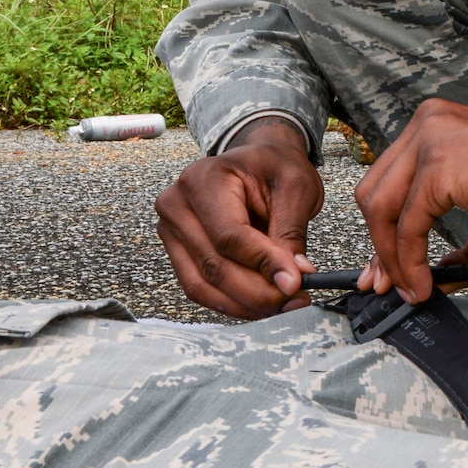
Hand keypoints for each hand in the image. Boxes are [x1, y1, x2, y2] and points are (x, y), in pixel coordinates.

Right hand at [155, 117, 321, 318]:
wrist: (259, 161)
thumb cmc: (275, 167)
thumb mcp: (296, 188)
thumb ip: (291, 233)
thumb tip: (291, 278)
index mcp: (204, 179)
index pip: (229, 235)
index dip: (262, 264)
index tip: (295, 283)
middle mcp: (177, 204)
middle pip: (213, 265)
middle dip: (257, 291)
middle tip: (294, 300)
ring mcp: (171, 230)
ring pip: (202, 284)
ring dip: (244, 304)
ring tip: (282, 306)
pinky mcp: (177, 250)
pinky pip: (199, 287)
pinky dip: (231, 302)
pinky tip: (260, 304)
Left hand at [355, 101, 467, 303]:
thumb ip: (458, 248)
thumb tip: (435, 280)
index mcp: (434, 127)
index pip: (389, 182)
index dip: (383, 231)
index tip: (388, 269)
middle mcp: (425, 125)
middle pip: (374, 194)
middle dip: (377, 246)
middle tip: (388, 285)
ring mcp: (429, 142)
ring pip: (381, 209)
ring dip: (391, 258)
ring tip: (411, 289)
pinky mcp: (438, 167)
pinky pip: (408, 224)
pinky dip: (409, 260)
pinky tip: (424, 283)